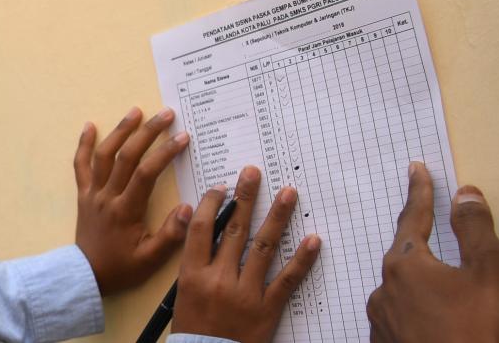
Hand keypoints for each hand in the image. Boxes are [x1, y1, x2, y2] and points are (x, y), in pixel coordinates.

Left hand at [74, 107, 191, 295]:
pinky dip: (83, 144)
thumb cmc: (122, 268)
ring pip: (103, 155)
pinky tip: (90, 126)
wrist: (86, 277)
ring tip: (136, 111)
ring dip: (120, 130)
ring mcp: (93, 193)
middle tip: (166, 114)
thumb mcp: (151, 260)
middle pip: (126, 156)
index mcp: (126, 210)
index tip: (183, 137)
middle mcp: (107, 196)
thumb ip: (171, 235)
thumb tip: (190, 208)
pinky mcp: (83, 195)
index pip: (146, 173)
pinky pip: (80, 165)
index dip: (165, 152)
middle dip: (148, 132)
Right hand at [171, 166, 320, 341]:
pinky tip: (314, 240)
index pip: (202, 229)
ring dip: (277, 217)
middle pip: (235, 230)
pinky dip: (302, 259)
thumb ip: (195, 260)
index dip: (212, 203)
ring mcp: (245, 294)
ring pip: (263, 247)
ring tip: (288, 192)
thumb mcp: (184, 293)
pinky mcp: (267, 309)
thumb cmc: (194, 328)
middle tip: (253, 172)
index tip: (222, 186)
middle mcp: (219, 280)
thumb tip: (202, 222)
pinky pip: (288, 280)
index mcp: (193, 275)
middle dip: (245, 197)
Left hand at [367, 162, 498, 342]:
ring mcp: (383, 323)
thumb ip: (476, 227)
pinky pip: (416, 323)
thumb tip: (465, 194)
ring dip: (457, 301)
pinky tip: (466, 332)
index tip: (416, 170)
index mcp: (404, 266)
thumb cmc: (479, 332)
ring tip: (495, 320)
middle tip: (497, 291)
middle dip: (461, 271)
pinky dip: (442, 323)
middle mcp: (385, 291)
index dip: (420, 191)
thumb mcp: (491, 271)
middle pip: (424, 265)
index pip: (413, 217)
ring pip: (424, 298)